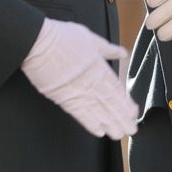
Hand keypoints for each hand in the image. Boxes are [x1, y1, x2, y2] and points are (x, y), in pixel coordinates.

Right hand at [20, 18, 138, 139]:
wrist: (38, 42)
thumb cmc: (62, 37)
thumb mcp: (90, 38)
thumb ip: (108, 49)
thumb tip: (122, 52)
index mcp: (99, 67)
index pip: (117, 89)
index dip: (126, 102)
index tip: (134, 112)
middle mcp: (91, 82)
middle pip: (110, 103)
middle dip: (122, 118)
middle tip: (131, 130)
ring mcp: (77, 92)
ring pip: (98, 112)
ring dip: (109, 124)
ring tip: (119, 135)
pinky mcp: (63, 98)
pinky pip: (80, 114)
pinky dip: (90, 123)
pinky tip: (99, 131)